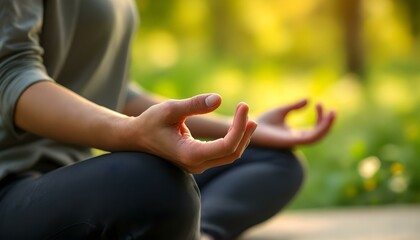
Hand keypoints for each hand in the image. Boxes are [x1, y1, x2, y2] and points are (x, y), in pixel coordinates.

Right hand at [123, 94, 256, 173]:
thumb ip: (194, 104)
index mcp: (190, 154)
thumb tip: (218, 99)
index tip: (243, 105)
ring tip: (249, 118)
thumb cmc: (150, 122)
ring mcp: (197, 165)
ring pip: (229, 155)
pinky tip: (237, 126)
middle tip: (246, 108)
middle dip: (244, 132)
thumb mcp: (170, 109)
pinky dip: (233, 140)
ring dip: (242, 137)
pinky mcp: (198, 161)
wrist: (135, 138)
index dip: (239, 126)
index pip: (227, 145)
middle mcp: (196, 164)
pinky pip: (222, 154)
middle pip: (232, 153)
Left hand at [251, 99, 335, 147]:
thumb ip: (295, 107)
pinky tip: (323, 117)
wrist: (251, 126)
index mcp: (295, 134)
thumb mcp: (282, 111)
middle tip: (332, 110)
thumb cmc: (263, 121)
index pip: (314, 129)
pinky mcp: (292, 141)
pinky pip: (311, 138)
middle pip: (318, 134)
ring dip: (327, 126)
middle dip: (327, 123)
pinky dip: (320, 129)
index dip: (320, 118)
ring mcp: (295, 141)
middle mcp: (296, 139)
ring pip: (318, 137)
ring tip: (332, 113)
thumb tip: (309, 100)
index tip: (318, 103)